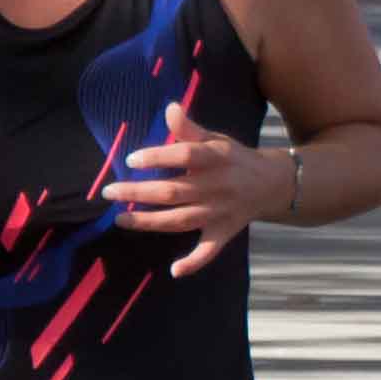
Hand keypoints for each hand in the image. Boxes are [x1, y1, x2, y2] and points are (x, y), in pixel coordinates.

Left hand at [104, 124, 298, 274]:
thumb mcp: (215, 139)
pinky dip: (195, 262)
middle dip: (139, 193)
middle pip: (173, 192)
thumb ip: (189, 128)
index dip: (157, 156)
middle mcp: (217, 187)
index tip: (130, 160)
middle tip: (109, 193)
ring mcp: (220, 213)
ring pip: (180, 220)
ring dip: (149, 222)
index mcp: (216, 159)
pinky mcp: (224, 233)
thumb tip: (169, 109)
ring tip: (120, 219)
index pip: (185, 156)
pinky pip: (210, 250)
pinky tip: (175, 270)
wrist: (271, 184)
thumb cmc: (233, 158)